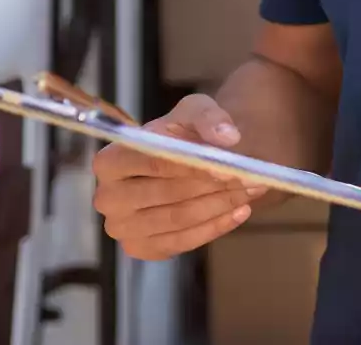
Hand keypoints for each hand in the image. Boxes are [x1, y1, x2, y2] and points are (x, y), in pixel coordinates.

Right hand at [92, 93, 264, 260]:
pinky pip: (182, 242)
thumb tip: (229, 137)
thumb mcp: (195, 111)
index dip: (192, 164)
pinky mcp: (140, 248)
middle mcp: (107, 197)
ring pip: (177, 219)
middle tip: (251, 179)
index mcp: (110, 160)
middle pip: (166, 194)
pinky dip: (215, 227)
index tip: (228, 164)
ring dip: (220, 206)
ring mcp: (121, 228)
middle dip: (212, 186)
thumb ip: (209, 118)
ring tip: (253, 190)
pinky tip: (240, 211)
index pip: (153, 162)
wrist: (184, 160)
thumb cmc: (182, 133)